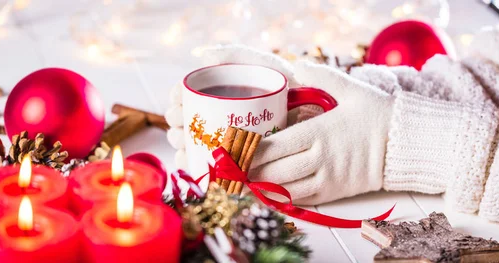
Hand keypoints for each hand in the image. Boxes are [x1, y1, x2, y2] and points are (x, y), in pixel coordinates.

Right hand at [165, 45, 299, 168]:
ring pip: (193, 145)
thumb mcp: (267, 67)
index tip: (178, 100)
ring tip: (183, 143)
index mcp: (223, 97)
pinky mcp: (236, 166)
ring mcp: (227, 144)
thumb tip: (202, 54)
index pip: (190, 95)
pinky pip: (209, 170)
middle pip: (187, 121)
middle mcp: (221, 119)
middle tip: (180, 123)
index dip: (177, 97)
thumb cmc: (297, 89)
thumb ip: (238, 55)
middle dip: (176, 122)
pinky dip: (194, 167)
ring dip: (180, 144)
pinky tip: (190, 163)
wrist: (322, 116)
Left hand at [249, 61, 393, 204]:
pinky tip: (270, 193)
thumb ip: (322, 77)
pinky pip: (302, 200)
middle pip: (273, 172)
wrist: (407, 144)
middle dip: (250, 172)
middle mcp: (319, 158)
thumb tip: (297, 65)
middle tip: (234, 168)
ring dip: (262, 188)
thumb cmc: (378, 114)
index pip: (274, 146)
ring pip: (284, 190)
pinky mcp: (334, 192)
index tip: (235, 149)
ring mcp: (327, 179)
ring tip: (246, 182)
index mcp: (318, 132)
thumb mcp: (351, 89)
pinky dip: (283, 198)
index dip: (250, 152)